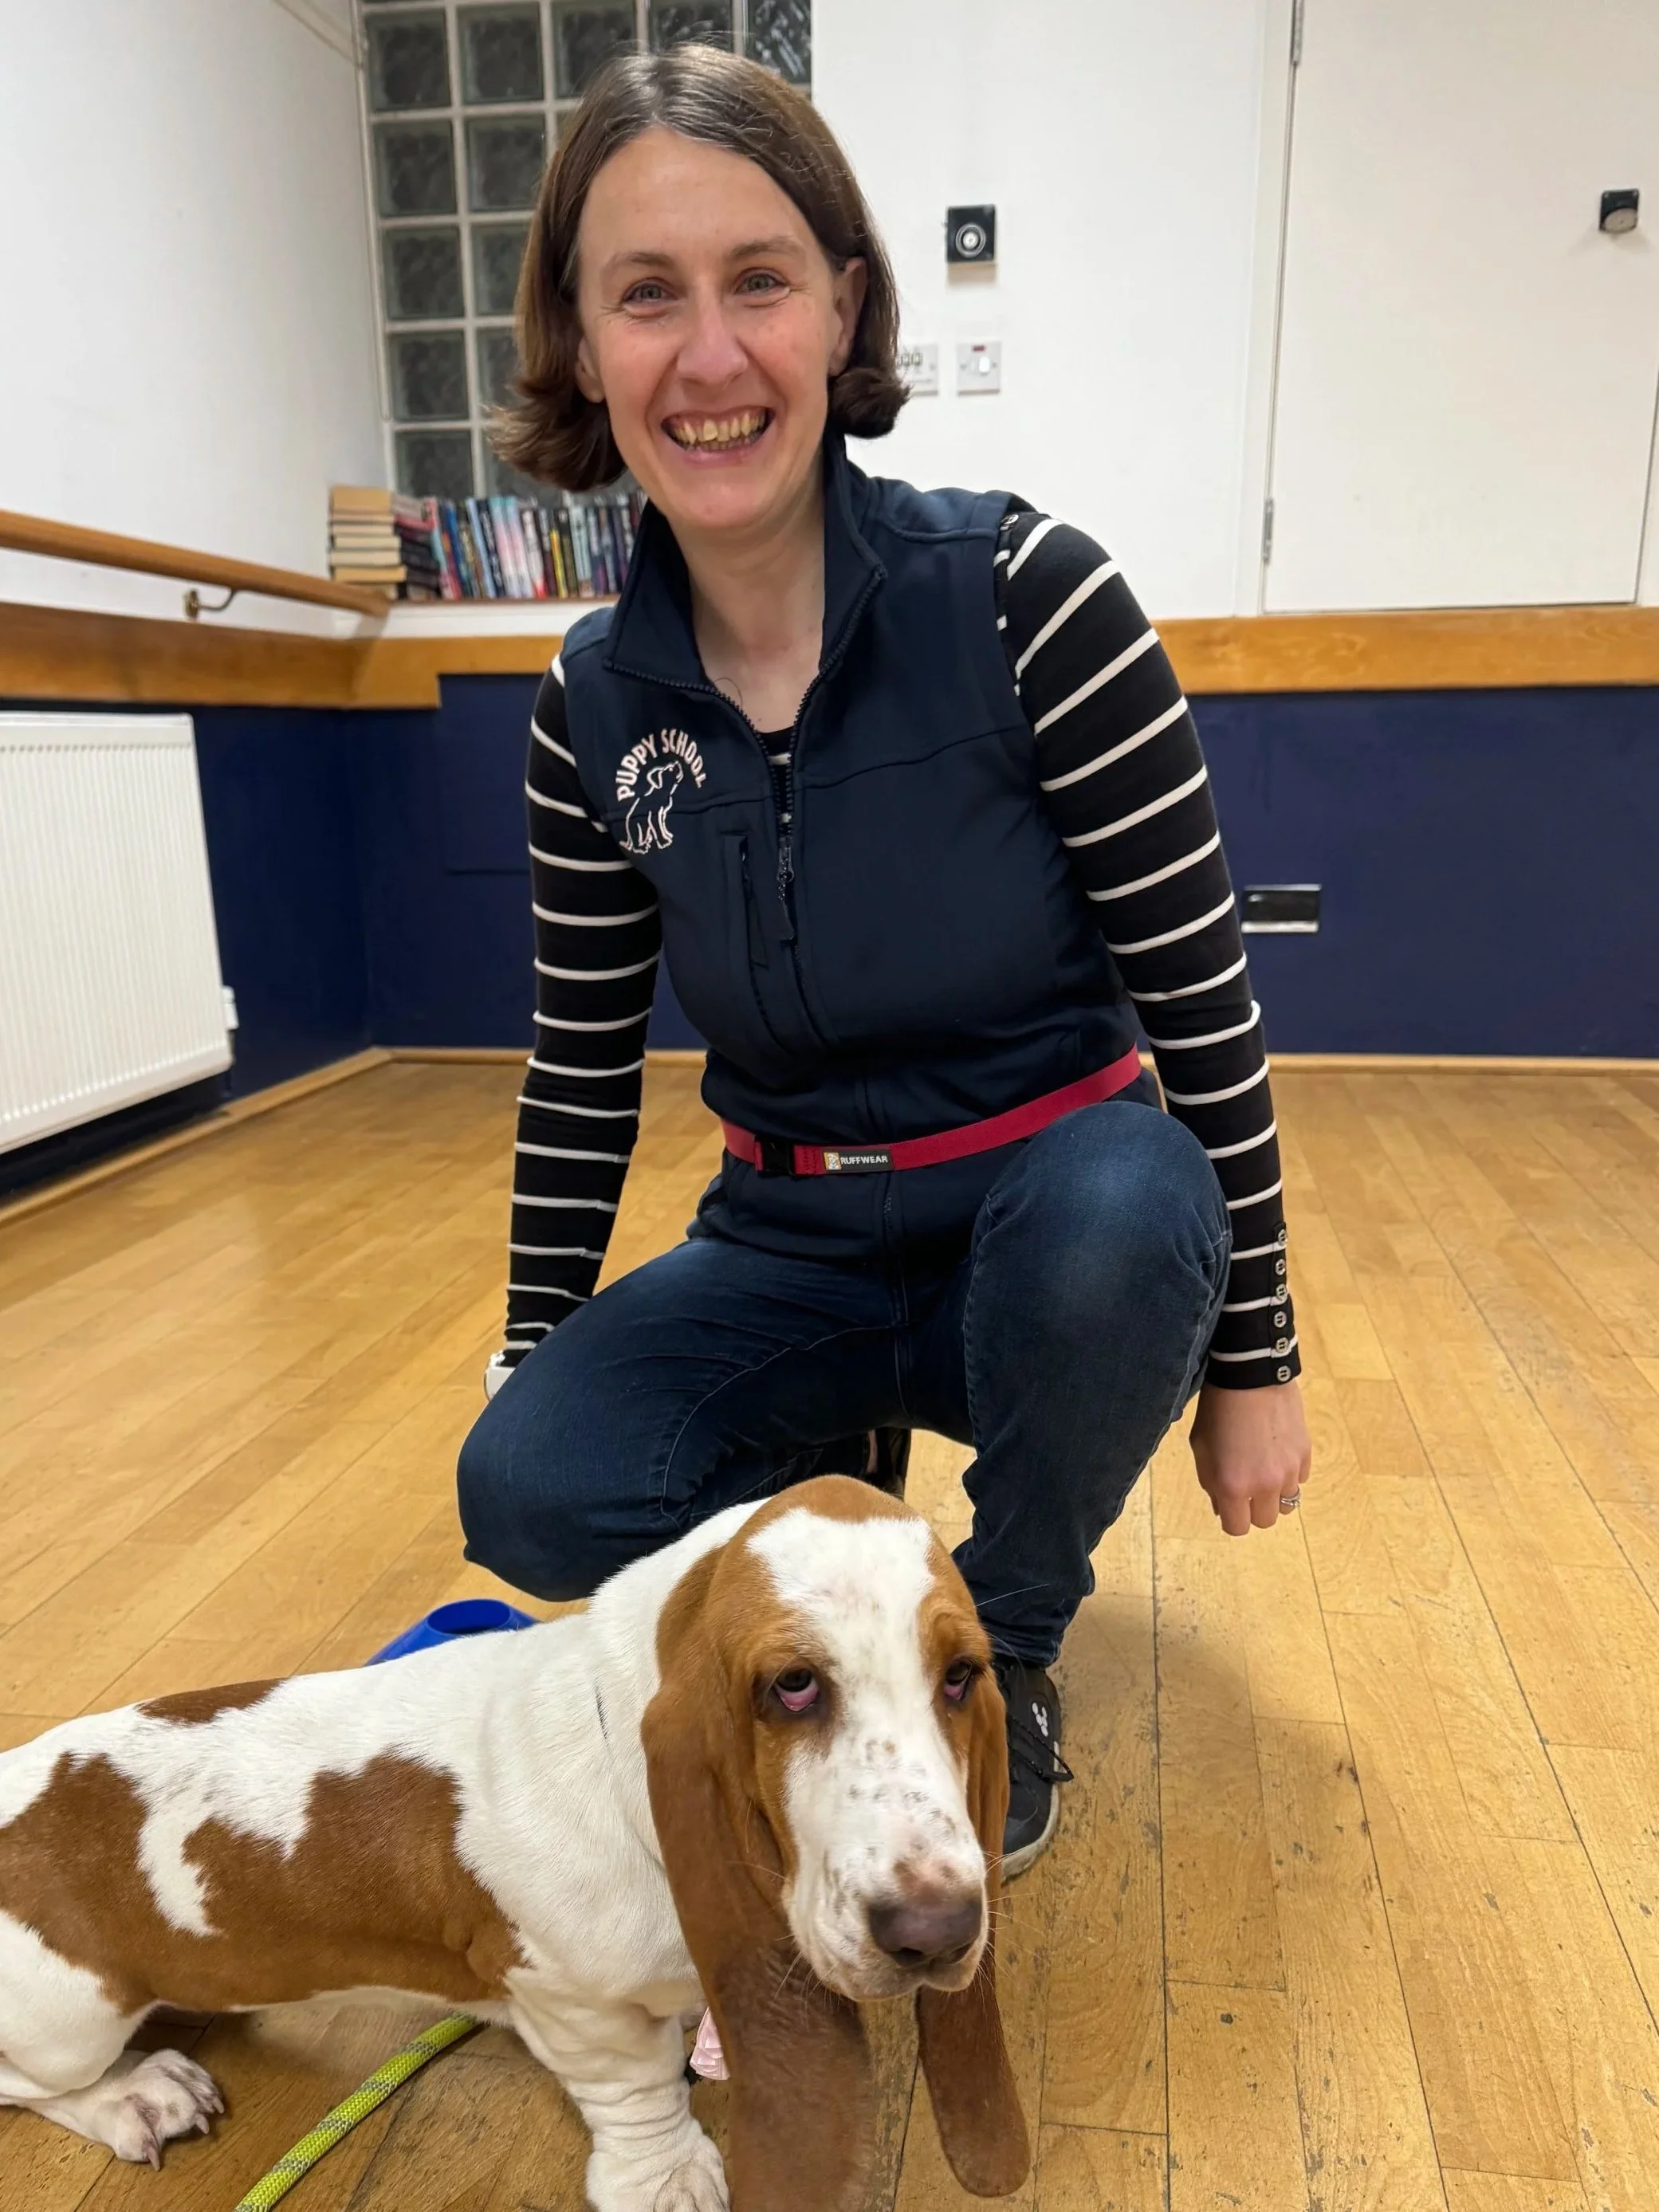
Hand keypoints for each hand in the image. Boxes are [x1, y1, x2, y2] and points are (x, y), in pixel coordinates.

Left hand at [1189, 1378, 1310, 1535]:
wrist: (1250, 1375)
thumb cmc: (1216, 1410)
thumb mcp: (1200, 1447)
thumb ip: (1211, 1483)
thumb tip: (1223, 1507)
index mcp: (1232, 1486)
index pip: (1237, 1528)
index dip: (1231, 1517)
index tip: (1228, 1503)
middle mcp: (1264, 1485)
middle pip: (1265, 1521)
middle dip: (1253, 1509)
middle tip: (1246, 1486)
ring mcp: (1288, 1471)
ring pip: (1287, 1502)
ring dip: (1273, 1493)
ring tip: (1262, 1467)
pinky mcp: (1305, 1455)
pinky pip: (1299, 1479)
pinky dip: (1288, 1474)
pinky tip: (1276, 1452)